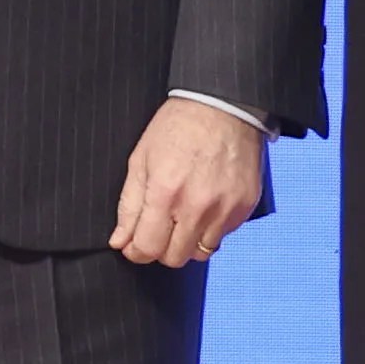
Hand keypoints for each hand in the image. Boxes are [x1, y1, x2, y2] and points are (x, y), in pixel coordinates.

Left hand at [111, 98, 265, 269]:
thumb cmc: (179, 126)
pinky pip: (223, 235)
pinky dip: (211, 228)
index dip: (136, 251)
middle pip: (174, 257)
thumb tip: (120, 241)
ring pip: (200, 252)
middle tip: (158, 229)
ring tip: (183, 216)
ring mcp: (225, 209)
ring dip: (187, 241)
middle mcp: (197, 206)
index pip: (147, 248)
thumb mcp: (141, 159)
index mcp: (165, 193)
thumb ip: (129, 205)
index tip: (135, 245)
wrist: (223, 106)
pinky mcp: (244, 206)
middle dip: (161, 249)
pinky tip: (205, 205)